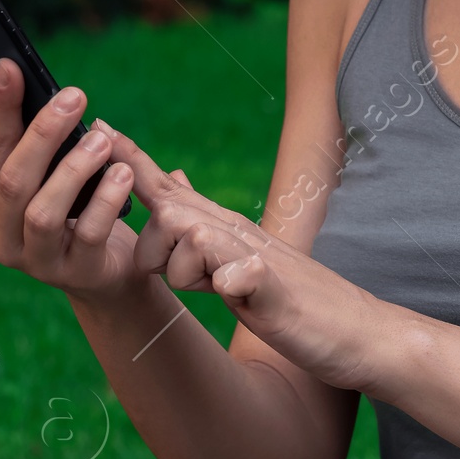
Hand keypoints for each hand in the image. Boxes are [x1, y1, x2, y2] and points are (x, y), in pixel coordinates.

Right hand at [0, 56, 138, 300]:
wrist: (103, 266)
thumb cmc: (62, 203)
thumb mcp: (31, 164)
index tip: (10, 67)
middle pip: (13, 181)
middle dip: (43, 134)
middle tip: (74, 96)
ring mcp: (35, 260)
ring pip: (43, 212)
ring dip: (74, 169)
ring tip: (101, 138)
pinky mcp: (75, 272)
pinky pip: (87, 234)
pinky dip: (105, 200)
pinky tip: (122, 173)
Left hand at [109, 130, 393, 389]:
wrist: (361, 332)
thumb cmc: (298, 300)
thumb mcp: (244, 258)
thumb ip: (205, 225)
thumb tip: (172, 183)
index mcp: (225, 230)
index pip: (168, 188)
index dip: (131, 159)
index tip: (98, 126)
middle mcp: (238, 234)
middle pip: (168, 210)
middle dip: (153, 245)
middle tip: (185, 277)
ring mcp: (258, 258)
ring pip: (192, 236)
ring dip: (187, 268)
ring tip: (220, 290)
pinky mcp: (274, 288)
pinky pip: (237, 274)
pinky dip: (227, 282)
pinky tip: (236, 293)